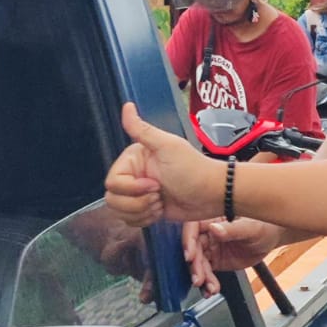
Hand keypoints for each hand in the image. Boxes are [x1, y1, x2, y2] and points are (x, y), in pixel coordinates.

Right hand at [105, 104, 220, 225]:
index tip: (154, 185)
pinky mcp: (147, 209)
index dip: (131, 188)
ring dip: (142, 212)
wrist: (213, 194)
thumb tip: (127, 105)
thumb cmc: (194, 169)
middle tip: (159, 195)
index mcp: (134, 160)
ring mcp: (140, 194)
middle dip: (137, 203)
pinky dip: (145, 221)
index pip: (113, 182)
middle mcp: (134, 175)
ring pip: (120, 212)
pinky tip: (161, 211)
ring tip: (161, 203)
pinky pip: (130, 221)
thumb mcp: (168, 147)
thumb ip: (143, 130)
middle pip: (113, 199)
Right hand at [183, 217, 284, 294]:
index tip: (190, 256)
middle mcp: (208, 233)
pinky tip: (211, 289)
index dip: (188, 241)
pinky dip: (208, 283)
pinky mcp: (215, 261)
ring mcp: (211, 248)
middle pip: (194, 249)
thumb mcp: (250, 227)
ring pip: (199, 264)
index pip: (192, 227)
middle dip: (195, 266)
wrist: (272, 239)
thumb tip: (214, 228)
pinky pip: (207, 273)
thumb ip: (232, 229)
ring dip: (201, 277)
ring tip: (209, 287)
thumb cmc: (264, 226)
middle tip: (199, 278)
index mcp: (213, 218)